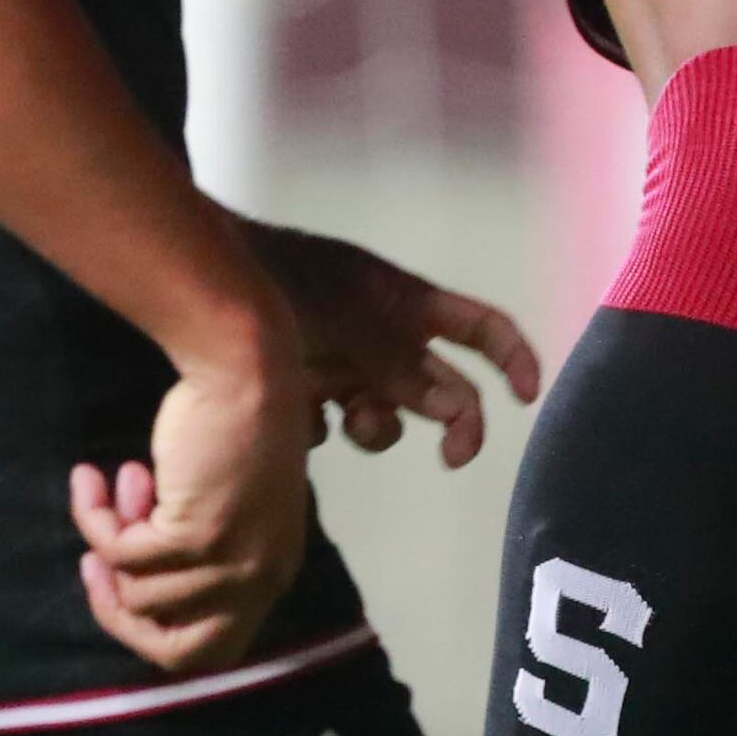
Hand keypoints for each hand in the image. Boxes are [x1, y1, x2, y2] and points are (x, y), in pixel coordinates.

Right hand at [69, 323, 315, 675]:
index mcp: (273, 573)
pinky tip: (94, 477)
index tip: (120, 583)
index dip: (154, 630)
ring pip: (138, 595)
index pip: (211, 651)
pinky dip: (97, 517)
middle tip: (96, 562)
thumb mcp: (226, 505)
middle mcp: (261, 579)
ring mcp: (233, 563)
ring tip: (120, 482)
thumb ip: (196, 552)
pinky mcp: (200, 537)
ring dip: (109, 538)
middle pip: (178, 654)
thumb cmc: (232, 425)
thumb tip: (130, 584)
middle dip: (122, 612)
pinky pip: (121, 554)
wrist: (243, 370)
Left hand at [245, 218, 543, 464]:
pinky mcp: (304, 389)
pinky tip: (297, 418)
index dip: (514, 357)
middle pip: (441, 388)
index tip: (527, 398)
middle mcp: (385, 338)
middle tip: (454, 458)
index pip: (481, 328)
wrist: (209, 278)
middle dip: (455, 422)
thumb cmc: (286, 278)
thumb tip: (454, 408)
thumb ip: (399, 363)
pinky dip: (322, 430)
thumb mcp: (353, 314)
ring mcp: (345, 365)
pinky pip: (329, 426)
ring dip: (378, 428)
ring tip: (346, 421)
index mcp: (408, 305)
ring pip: (385, 418)